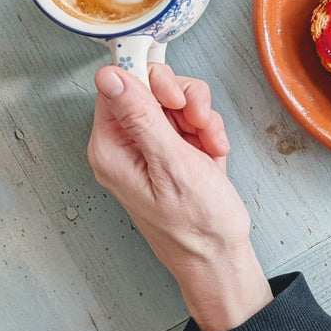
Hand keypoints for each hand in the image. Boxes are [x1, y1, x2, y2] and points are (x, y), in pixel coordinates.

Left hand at [88, 64, 272, 330]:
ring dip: (201, 116)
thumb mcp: (171, 163)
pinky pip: (192, 118)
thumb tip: (109, 75)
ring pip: (176, 99)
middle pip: (150, 87)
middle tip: (197, 121)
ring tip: (209, 144)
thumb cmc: (195, 224)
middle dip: (183, 99)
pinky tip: (214, 153)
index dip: (149, 81)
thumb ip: (140, 115)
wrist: (220, 255)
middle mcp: (127, 145)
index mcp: (111, 148)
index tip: (176, 95)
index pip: (119, 86)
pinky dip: (209, 130)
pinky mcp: (175, 149)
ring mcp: (152, 146)